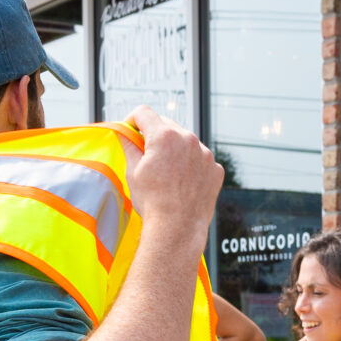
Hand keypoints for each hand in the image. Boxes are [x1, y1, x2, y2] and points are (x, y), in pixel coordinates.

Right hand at [124, 108, 220, 241]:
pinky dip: (190, 164)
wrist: (177, 228)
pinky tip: (182, 182)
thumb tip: (125, 134)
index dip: (132, 119)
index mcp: (164, 136)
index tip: (130, 128)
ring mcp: (205, 153)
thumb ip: (129, 146)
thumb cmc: (153, 202)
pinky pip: (200, 158)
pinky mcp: (215, 168)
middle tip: (146, 153)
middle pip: (166, 125)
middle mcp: (188, 139)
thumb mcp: (133, 171)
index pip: (144, 113)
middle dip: (154, 134)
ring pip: (185, 141)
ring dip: (174, 149)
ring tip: (166, 173)